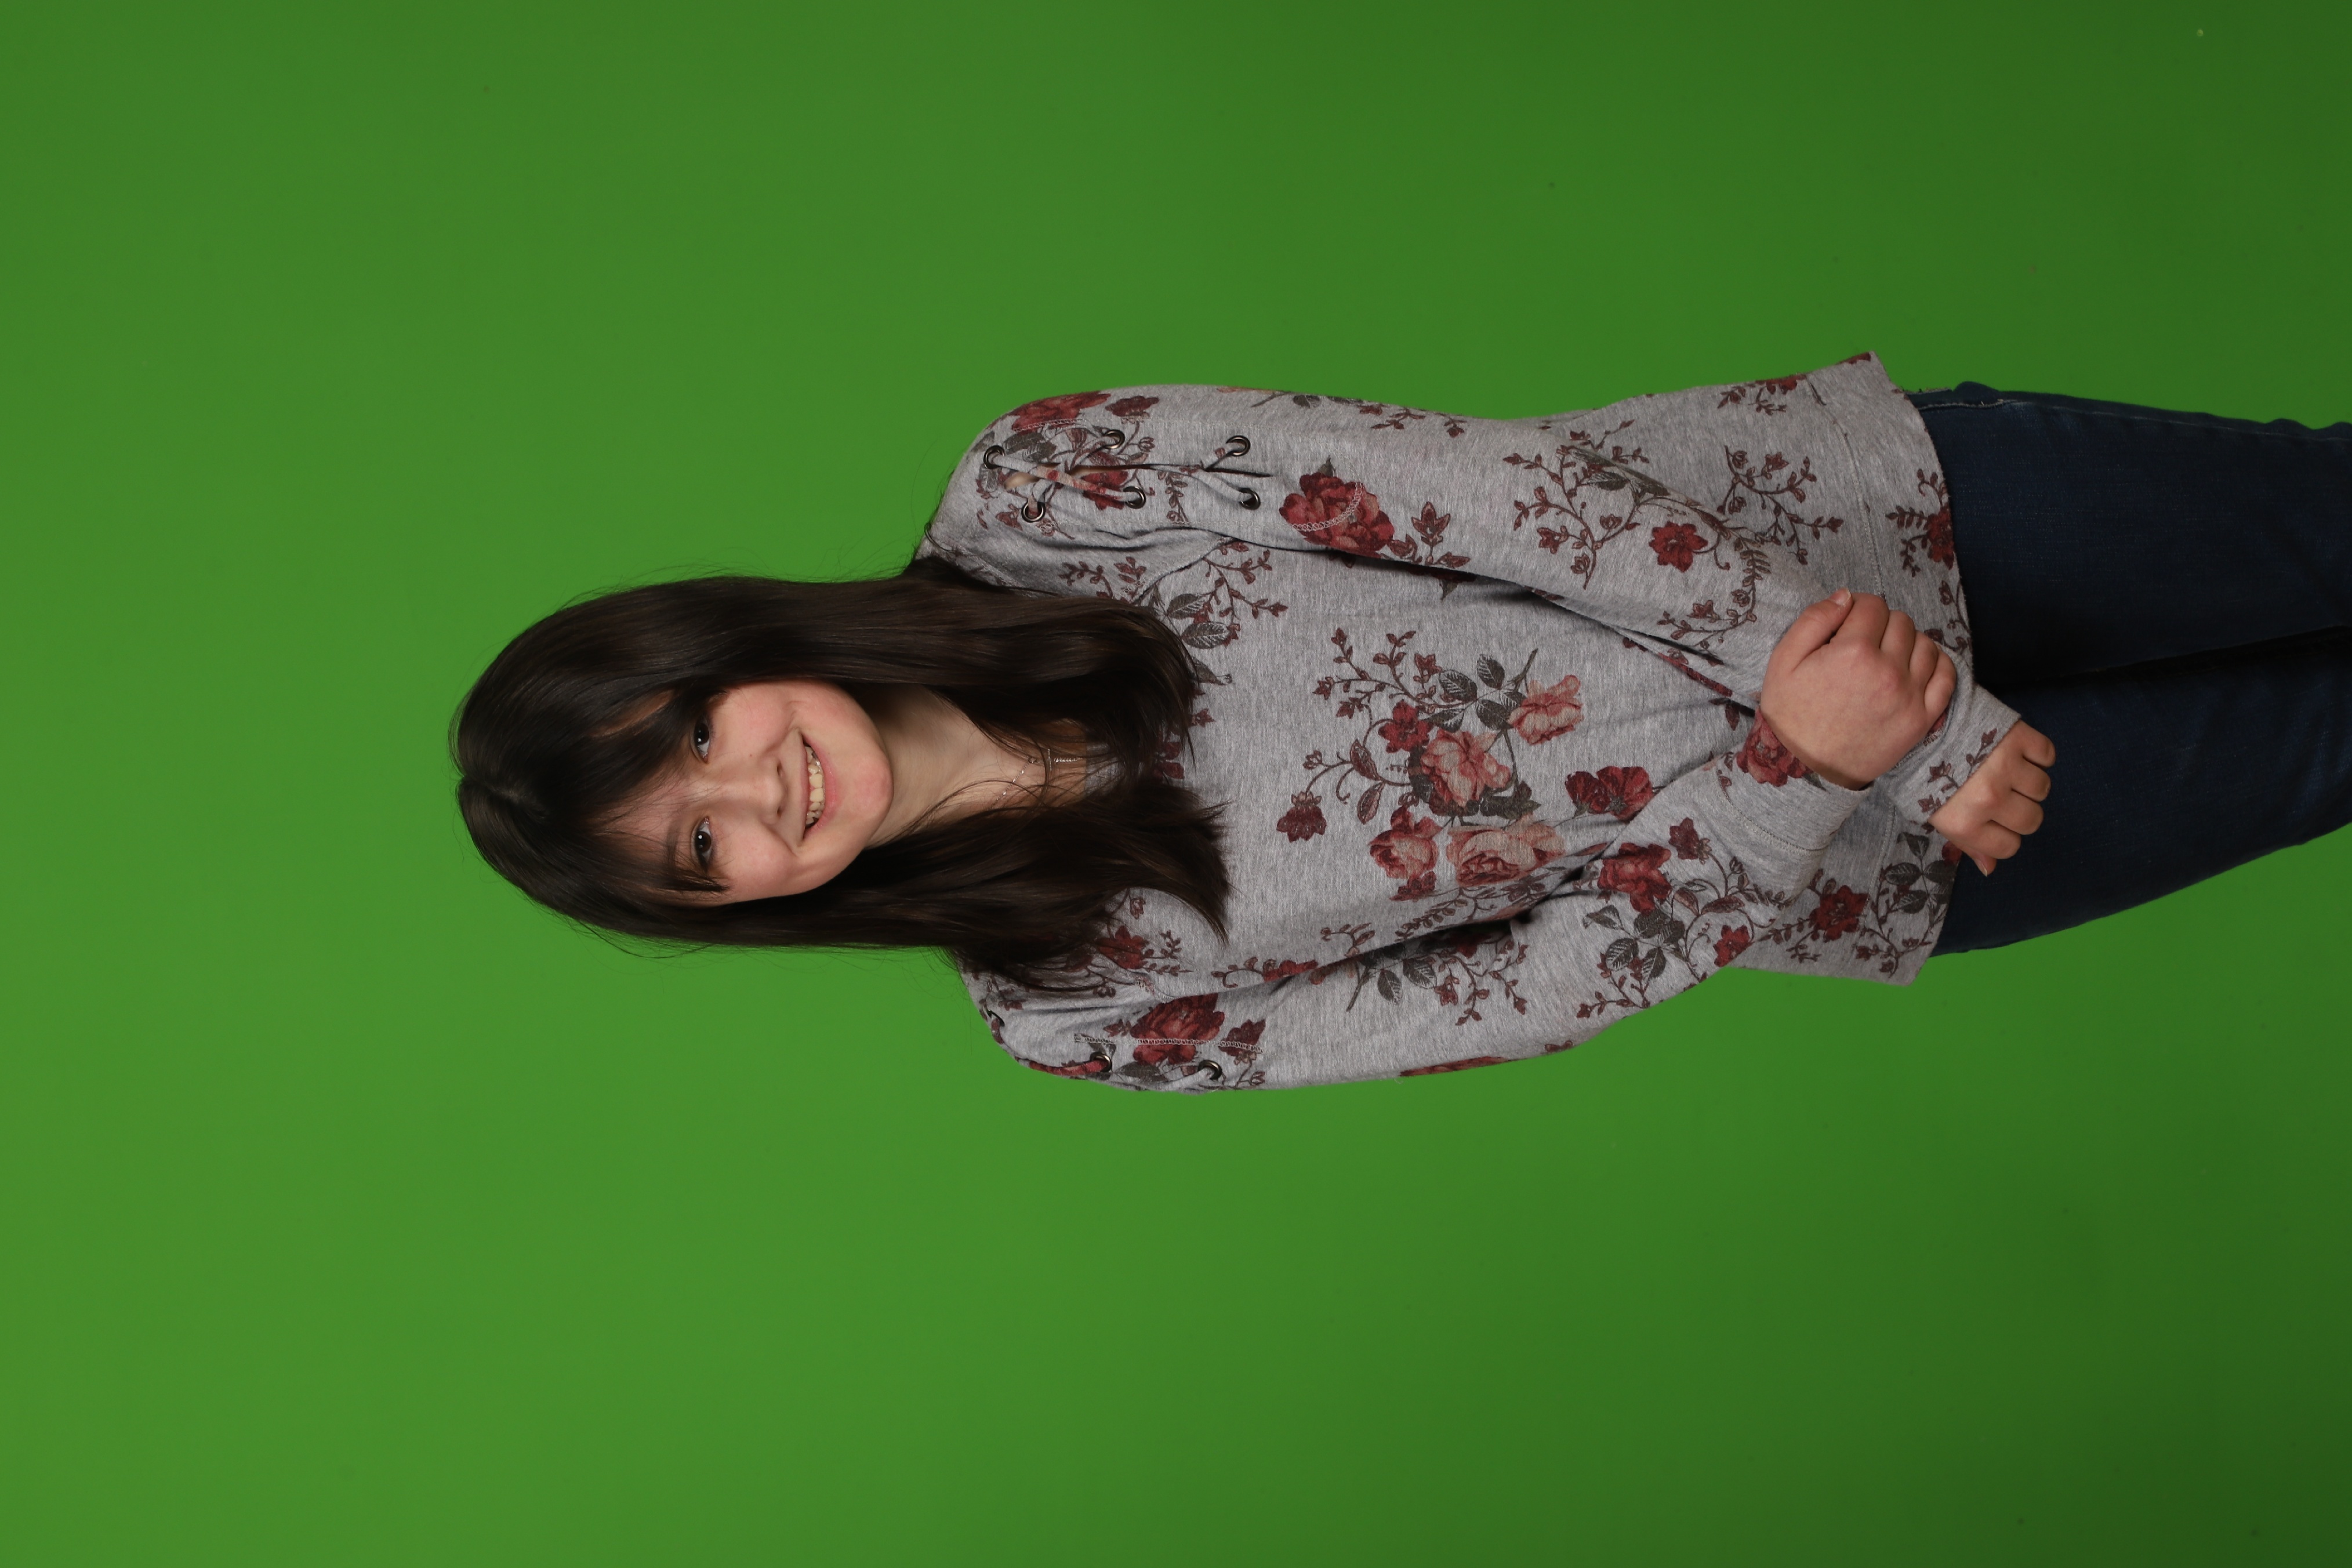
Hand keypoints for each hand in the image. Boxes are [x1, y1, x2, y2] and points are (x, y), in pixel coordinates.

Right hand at [1759, 590, 1957, 788]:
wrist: (1806, 770)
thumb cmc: (1791, 715)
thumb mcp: (1783, 661)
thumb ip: (1814, 620)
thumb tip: (1846, 596)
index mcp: (1853, 651)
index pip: (1872, 604)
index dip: (1857, 608)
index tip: (1848, 623)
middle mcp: (1888, 670)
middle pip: (1900, 621)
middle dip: (1881, 625)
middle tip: (1863, 643)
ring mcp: (1910, 695)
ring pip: (1925, 644)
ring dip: (1907, 642)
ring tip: (1887, 657)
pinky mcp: (1922, 718)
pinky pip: (1946, 676)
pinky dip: (1936, 663)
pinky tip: (1916, 667)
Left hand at [1929, 720, 2055, 874]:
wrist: (1919, 727)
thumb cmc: (1925, 774)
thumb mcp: (1935, 815)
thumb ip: (1966, 843)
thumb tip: (1991, 869)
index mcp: (1965, 822)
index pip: (2009, 846)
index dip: (2004, 835)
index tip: (1995, 821)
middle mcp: (1988, 798)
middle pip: (2032, 820)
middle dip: (2021, 811)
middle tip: (2004, 795)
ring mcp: (2005, 766)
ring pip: (2043, 788)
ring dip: (2029, 782)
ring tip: (2007, 772)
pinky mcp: (2017, 737)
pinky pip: (2047, 755)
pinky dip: (2038, 755)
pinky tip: (2018, 753)